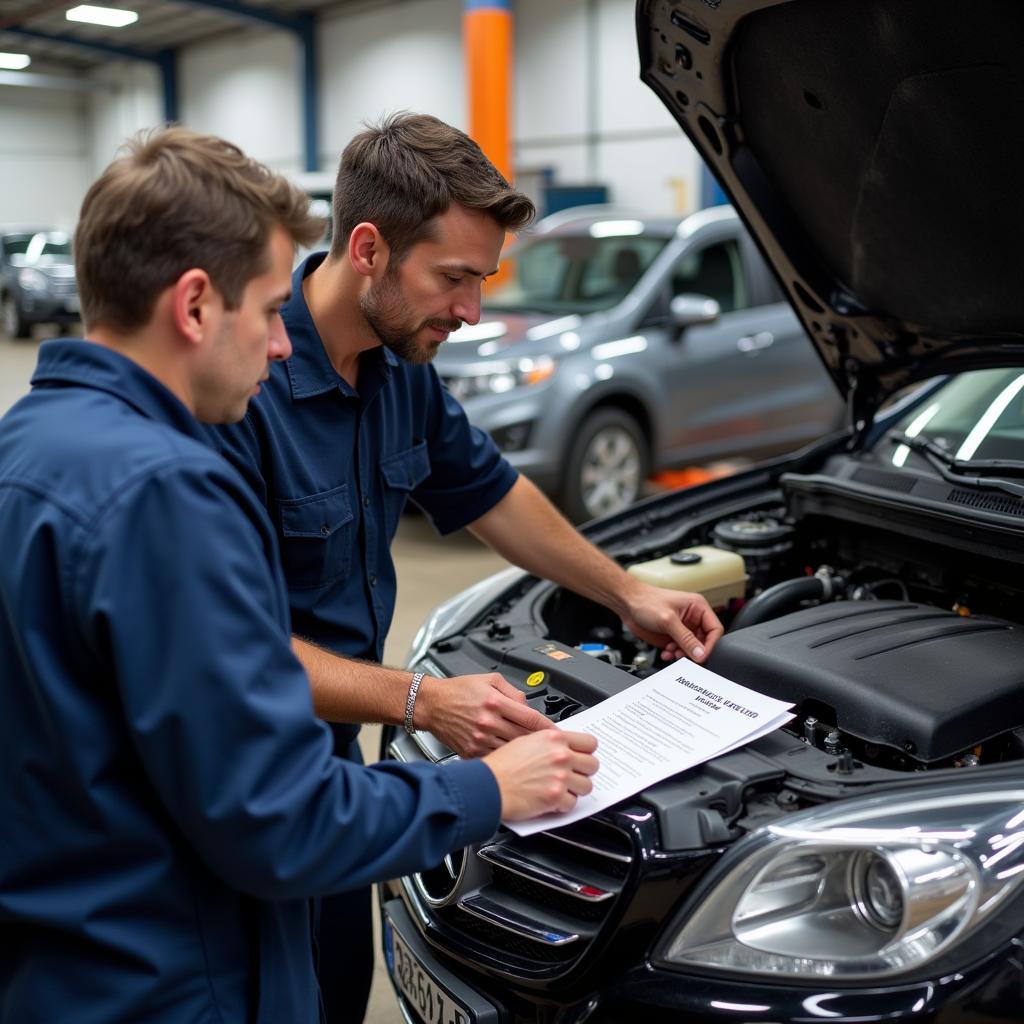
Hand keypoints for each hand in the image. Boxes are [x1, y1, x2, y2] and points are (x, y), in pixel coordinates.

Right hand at [416, 673, 553, 757]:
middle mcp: (488, 722)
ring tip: (533, 753)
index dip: (548, 727)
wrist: (431, 704)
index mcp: (494, 702)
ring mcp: (479, 739)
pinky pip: (496, 757)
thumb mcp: (489, 680)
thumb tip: (528, 706)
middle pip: (524, 737)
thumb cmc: (457, 691)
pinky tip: (512, 757)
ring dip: (524, 753)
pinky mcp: (471, 751)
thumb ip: (513, 692)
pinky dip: (506, 759)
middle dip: (539, 742)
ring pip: (512, 750)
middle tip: (549, 745)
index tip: (557, 733)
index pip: (531, 718)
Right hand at [483, 729, 598, 820]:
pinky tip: (551, 800)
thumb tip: (563, 747)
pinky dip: (563, 805)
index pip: (590, 742)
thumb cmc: (501, 765)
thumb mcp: (524, 740)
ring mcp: (560, 776)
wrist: (488, 785)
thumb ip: (548, 742)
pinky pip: (572, 803)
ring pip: (587, 786)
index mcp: (553, 738)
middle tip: (573, 775)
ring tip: (561, 789)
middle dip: (583, 772)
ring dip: (575, 789)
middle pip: (593, 764)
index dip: (587, 751)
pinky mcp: (555, 797)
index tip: (582, 756)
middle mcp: (560, 755)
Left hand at [620, 583, 723, 662]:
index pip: (715, 629)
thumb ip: (685, 638)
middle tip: (683, 655)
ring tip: (672, 652)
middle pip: (705, 642)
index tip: (701, 656)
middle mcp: (693, 618)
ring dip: (683, 654)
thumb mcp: (668, 620)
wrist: (627, 603)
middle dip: (694, 651)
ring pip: (692, 649)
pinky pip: (680, 651)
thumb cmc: (646, 601)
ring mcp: (683, 628)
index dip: (710, 644)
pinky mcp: (673, 637)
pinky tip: (666, 652)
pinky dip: (674, 654)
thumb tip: (700, 654)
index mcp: (698, 607)